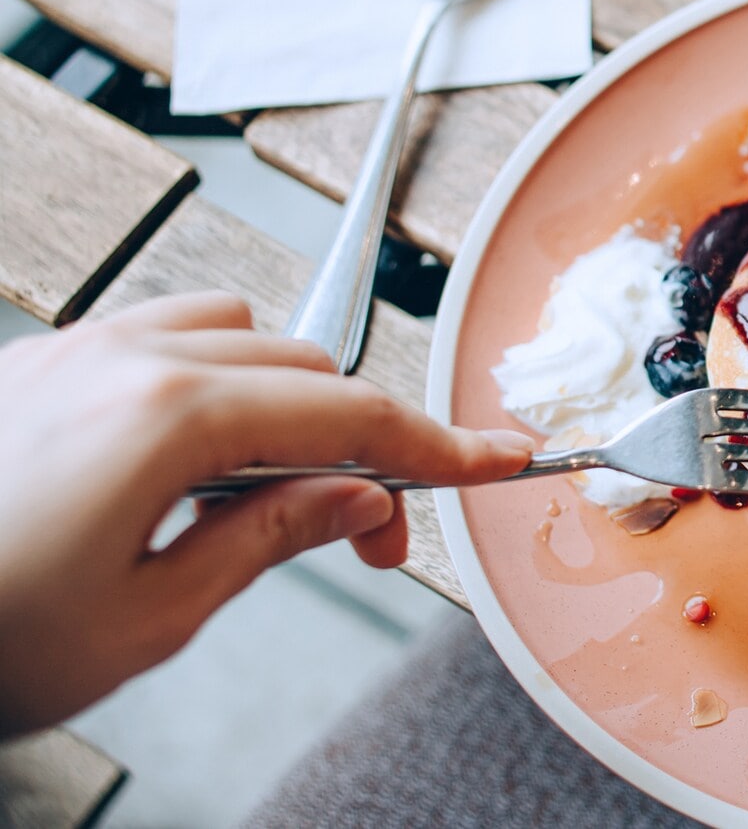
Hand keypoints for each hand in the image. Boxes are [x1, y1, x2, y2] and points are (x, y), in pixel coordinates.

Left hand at [0, 291, 531, 735]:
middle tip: (366, 537)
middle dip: (359, 442)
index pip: (350, 417)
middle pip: (304, 365)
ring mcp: (73, 352)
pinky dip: (211, 381)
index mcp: (167, 421)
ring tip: (267, 494)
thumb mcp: (144, 618)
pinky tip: (188, 462)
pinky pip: (159, 337)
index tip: (497, 460)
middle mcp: (123, 361)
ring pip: (236, 333)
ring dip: (283, 397)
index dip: (438, 446)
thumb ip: (265, 539)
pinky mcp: (35, 365)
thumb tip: (351, 500)